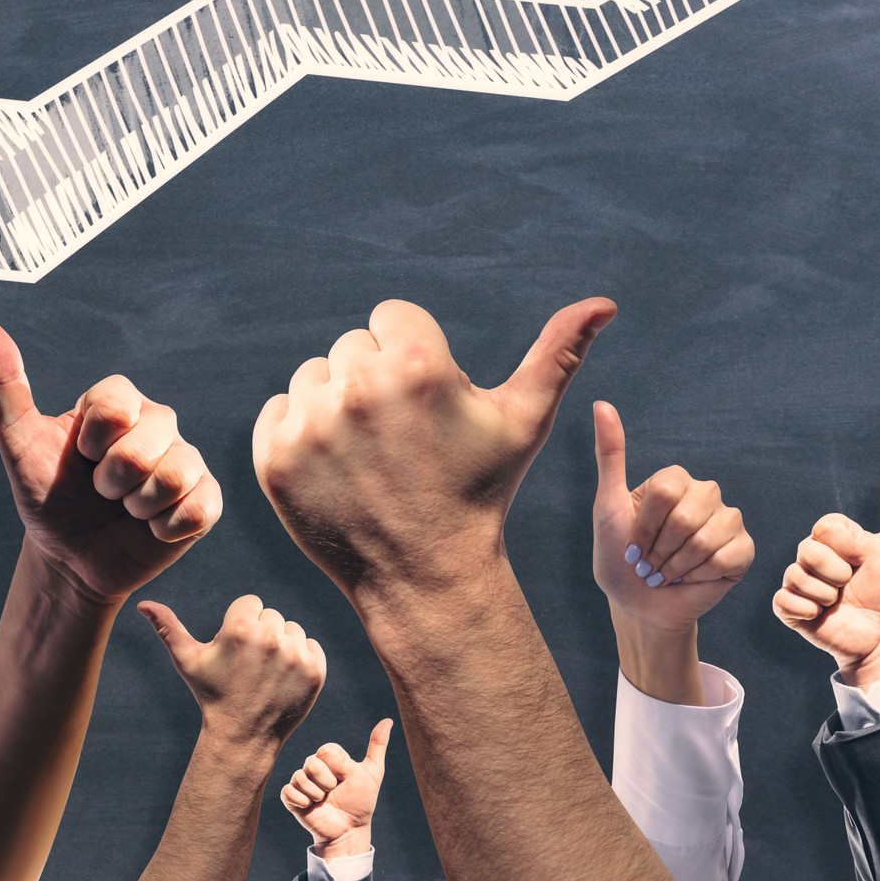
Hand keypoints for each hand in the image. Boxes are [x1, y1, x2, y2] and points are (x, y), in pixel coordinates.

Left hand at [0, 322, 222, 605]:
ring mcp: (186, 461)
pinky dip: (165, 528)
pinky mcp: (205, 501)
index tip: (80, 456)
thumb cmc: (48, 497)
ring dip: (137, 507)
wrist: (70, 560)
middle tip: (101, 491)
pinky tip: (150, 529)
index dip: (92, 441)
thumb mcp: (19, 444)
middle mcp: (158, 424)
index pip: (116, 405)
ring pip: (174, 476)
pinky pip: (198, 508)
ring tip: (125, 510)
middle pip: (146, 444)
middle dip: (111, 481)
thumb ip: (6, 386)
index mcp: (119, 402)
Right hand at [138, 595, 325, 745]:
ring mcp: (295, 656)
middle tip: (249, 666)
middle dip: (260, 635)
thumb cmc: (212, 694)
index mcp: (238, 628)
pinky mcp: (315, 671)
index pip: (250, 603)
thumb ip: (167, 628)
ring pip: (292, 630)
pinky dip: (302, 659)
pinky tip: (284, 678)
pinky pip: (312, 646)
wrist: (243, 737)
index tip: (235, 651)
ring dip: (282, 646)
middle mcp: (269, 638)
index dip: (240, 624)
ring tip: (266, 673)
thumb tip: (143, 604)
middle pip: (271, 616)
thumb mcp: (187, 661)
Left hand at [252, 298, 614, 596]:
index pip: (392, 318)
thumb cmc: (480, 491)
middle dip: (375, 382)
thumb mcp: (525, 421)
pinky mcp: (274, 460)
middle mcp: (360, 390)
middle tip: (401, 439)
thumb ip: (559, 354)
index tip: (427, 407)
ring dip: (334, 406)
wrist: (426, 577)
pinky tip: (336, 467)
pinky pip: (278, 412)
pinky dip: (298, 434)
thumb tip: (604, 303)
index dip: (413, 359)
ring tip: (370, 455)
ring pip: (313, 378)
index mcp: (419, 366)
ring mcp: (312, 427)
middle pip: (352, 347)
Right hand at [280, 719, 393, 861]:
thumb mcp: (373, 773)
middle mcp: (314, 767)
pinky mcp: (291, 798)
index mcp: (330, 759)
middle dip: (326, 780)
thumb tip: (388, 720)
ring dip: (316, 794)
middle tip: (333, 791)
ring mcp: (302, 782)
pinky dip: (301, 800)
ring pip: (300, 777)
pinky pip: (287, 791)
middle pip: (311, 761)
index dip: (337, 766)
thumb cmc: (361, 801)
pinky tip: (310, 807)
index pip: (326, 750)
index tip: (345, 778)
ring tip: (323, 802)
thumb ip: (377, 746)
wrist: (349, 830)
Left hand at [592, 402, 752, 628]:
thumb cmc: (619, 556)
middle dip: (660, 550)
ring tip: (667, 573)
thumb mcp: (607, 505)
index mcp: (675, 480)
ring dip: (677, 566)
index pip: (665, 491)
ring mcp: (727, 520)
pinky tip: (691, 579)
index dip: (644, 526)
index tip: (631, 545)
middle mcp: (706, 493)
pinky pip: (727, 557)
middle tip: (650, 563)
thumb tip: (601, 404)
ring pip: (708, 537)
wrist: (638, 605)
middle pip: (687, 515)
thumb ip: (610, 454)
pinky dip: (700, 576)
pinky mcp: (743, 550)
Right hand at [772, 459, 879, 685]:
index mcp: (832, 540)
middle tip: (851, 585)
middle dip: (837, 571)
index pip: (824, 527)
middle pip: (807, 549)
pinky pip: (783, 600)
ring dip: (826, 594)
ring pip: (796, 575)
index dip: (846, 546)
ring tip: (839, 603)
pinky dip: (807, 610)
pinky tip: (822, 616)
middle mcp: (812, 557)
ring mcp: (799, 583)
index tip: (863, 561)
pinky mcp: (789, 609)